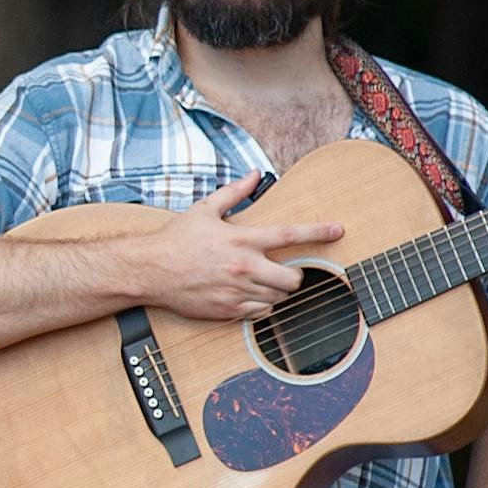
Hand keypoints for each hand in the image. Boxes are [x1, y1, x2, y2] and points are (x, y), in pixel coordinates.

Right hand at [133, 171, 343, 324]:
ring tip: (264, 281)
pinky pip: (262, 312)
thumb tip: (254, 174)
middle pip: (293, 277)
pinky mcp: (229, 310)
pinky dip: (263, 305)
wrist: (150, 271)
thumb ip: (233, 193)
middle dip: (294, 275)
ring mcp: (238, 291)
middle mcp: (244, 266)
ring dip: (278, 290)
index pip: (290, 235)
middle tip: (285, 270)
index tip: (338, 230)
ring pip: (279, 296)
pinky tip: (251, 296)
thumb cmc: (176, 240)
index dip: (318, 232)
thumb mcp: (204, 210)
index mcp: (242, 239)